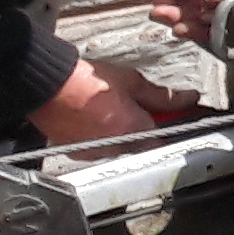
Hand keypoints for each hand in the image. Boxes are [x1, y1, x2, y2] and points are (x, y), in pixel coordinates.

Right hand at [31, 58, 202, 149]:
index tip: (174, 116)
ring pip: (120, 146)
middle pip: (141, 143)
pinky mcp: (76, 153)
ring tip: (111, 110)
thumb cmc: (86, 81)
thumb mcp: (132, 82)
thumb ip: (162, 96)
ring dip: (123, 132)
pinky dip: (102, 136)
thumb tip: (186, 99)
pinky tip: (96, 118)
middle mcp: (114, 147)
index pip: (164, 138)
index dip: (170, 126)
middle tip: (137, 107)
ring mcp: (93, 153)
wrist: (47, 86)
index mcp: (132, 131)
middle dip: (144, 126)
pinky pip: (99, 148)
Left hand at [132, 0, 233, 43]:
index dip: (231, 12)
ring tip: (163, 10)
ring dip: (179, 17)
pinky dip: (167, 9)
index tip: (210, 18)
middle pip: (222, 13)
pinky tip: (159, 0)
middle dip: (200, 21)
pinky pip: (180, 8)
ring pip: (199, 15)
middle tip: (181, 23)